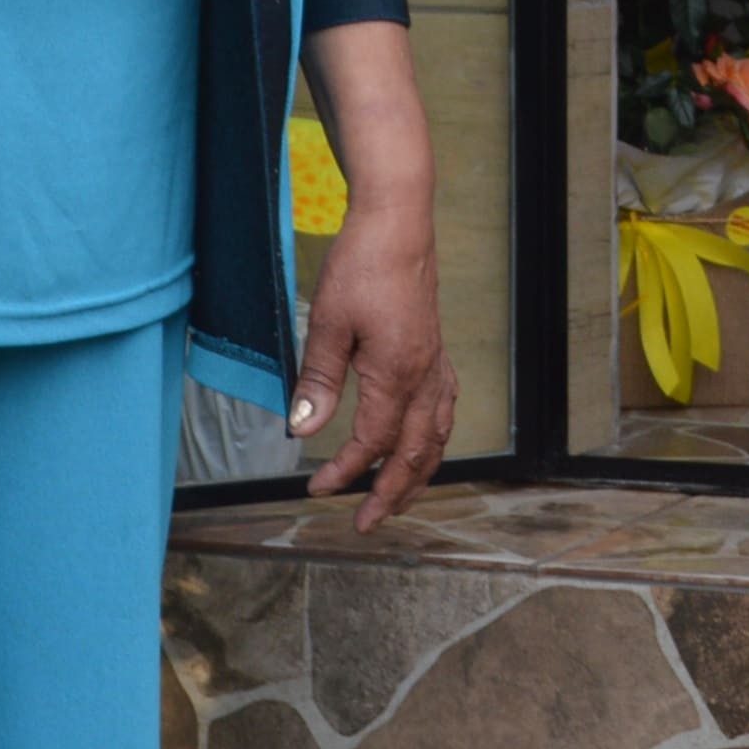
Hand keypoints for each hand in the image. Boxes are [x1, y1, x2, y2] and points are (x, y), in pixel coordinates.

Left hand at [295, 221, 457, 529]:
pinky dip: (434, 439)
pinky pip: (444, 410)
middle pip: (415, 453)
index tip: (317, 490)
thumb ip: (318, 381)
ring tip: (398, 500)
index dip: (345, 472)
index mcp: (397, 374)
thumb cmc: (362, 266)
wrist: (399, 224)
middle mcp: (425, 377)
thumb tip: (304, 431)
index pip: (372, 443)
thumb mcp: (328, 323)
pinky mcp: (437, 352)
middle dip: (391, 494)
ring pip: (437, 437)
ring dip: (418, 475)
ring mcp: (436, 364)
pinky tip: (424, 444)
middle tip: (366, 524)